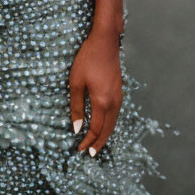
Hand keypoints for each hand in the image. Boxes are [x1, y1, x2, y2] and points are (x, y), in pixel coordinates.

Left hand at [69, 25, 122, 155]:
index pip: (96, 128)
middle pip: (108, 129)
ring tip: (97, 144)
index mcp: (102, 101)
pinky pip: (116, 114)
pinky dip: (110, 124)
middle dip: (99, 142)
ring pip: (114, 122)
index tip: (80, 150)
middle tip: (90, 153)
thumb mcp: (75, 83)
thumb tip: (77, 128)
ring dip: (105, 134)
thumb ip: (77, 107)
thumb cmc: (87, 59)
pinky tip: (104, 125)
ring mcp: (119, 96)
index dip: (88, 141)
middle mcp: (114, 102)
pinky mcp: (119, 91)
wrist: (105, 41)